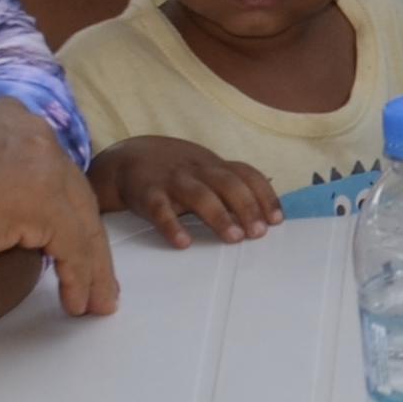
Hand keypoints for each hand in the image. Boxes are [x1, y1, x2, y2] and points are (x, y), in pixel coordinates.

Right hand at [0, 100, 118, 315]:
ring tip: (93, 303)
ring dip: (93, 267)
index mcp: (6, 116)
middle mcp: (31, 131)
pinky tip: (77, 303)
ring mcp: (40, 163)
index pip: (49, 167)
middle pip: (75, 193)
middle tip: (95, 277)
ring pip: (83, 223)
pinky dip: (81, 278)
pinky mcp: (41, 201)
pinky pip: (75, 248)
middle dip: (86, 238)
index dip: (60, 206)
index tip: (63, 238)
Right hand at [99, 136, 276, 247]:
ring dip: (219, 216)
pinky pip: (160, 209)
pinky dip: (171, 226)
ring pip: (199, 194)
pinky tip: (182, 242)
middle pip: (228, 183)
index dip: (264, 195)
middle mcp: (197, 170)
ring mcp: (173, 180)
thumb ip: (231, 187)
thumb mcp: (205, 171)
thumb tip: (265, 216)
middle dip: (247, 207)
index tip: (277, 220)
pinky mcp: (147, 193)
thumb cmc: (176, 171)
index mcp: (214, 165)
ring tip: (234, 237)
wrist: (126, 159)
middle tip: (258, 233)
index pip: (246, 174)